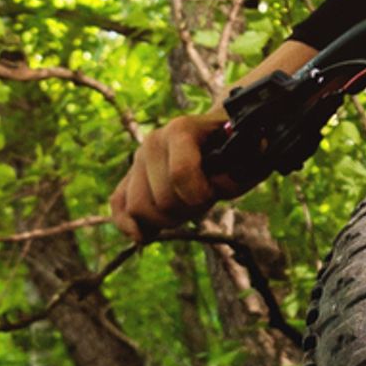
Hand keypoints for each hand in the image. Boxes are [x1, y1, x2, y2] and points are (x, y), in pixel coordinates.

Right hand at [109, 110, 229, 243]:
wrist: (220, 136)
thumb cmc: (235, 149)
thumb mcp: (247, 157)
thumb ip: (238, 174)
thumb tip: (218, 184)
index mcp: (181, 130)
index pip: (180, 174)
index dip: (200, 196)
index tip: (215, 194)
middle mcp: (153, 143)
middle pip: (161, 200)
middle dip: (187, 211)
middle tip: (205, 200)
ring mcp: (138, 161)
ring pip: (138, 209)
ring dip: (166, 220)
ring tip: (186, 208)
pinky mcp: (130, 178)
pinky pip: (118, 207)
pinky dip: (130, 226)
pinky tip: (147, 235)